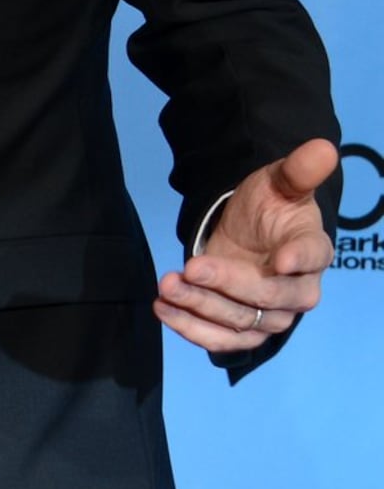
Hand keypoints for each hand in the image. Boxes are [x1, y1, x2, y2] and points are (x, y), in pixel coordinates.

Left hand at [155, 139, 337, 353]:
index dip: (299, 259)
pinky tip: (164, 310)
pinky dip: (192, 330)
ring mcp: (270, 314)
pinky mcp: (242, 329)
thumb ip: (299, 170)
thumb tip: (324, 147)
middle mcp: (297, 289)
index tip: (280, 259)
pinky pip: (222, 340)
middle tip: (192, 267)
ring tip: (167, 286)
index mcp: (312, 249)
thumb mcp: (279, 181)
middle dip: (229, 284)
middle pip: (270, 297)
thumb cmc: (269, 206)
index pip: (313, 256)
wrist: (248, 231)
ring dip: (201, 307)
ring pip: (241, 322)